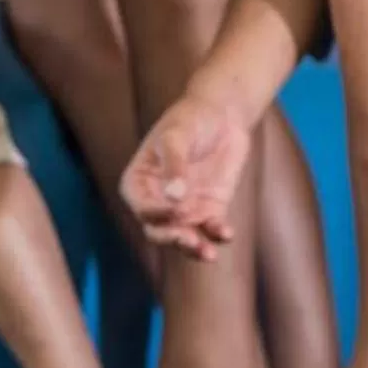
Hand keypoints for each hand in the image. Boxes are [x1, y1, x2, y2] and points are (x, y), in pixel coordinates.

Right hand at [121, 95, 249, 259]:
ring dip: (193, 248)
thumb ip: (175, 165)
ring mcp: (184, 206)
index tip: (174, 210)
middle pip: (158, 229)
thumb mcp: (178, 135)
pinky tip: (227, 233)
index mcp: (140, 180)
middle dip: (172, 238)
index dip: (153, 213)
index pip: (140, 205)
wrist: (223, 114)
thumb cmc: (191, 118)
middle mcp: (159, 199)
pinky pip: (210, 228)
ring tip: (207, 253)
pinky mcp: (210, 208)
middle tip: (189, 240)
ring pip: (184, 236)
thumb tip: (175, 198)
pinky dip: (217, 234)